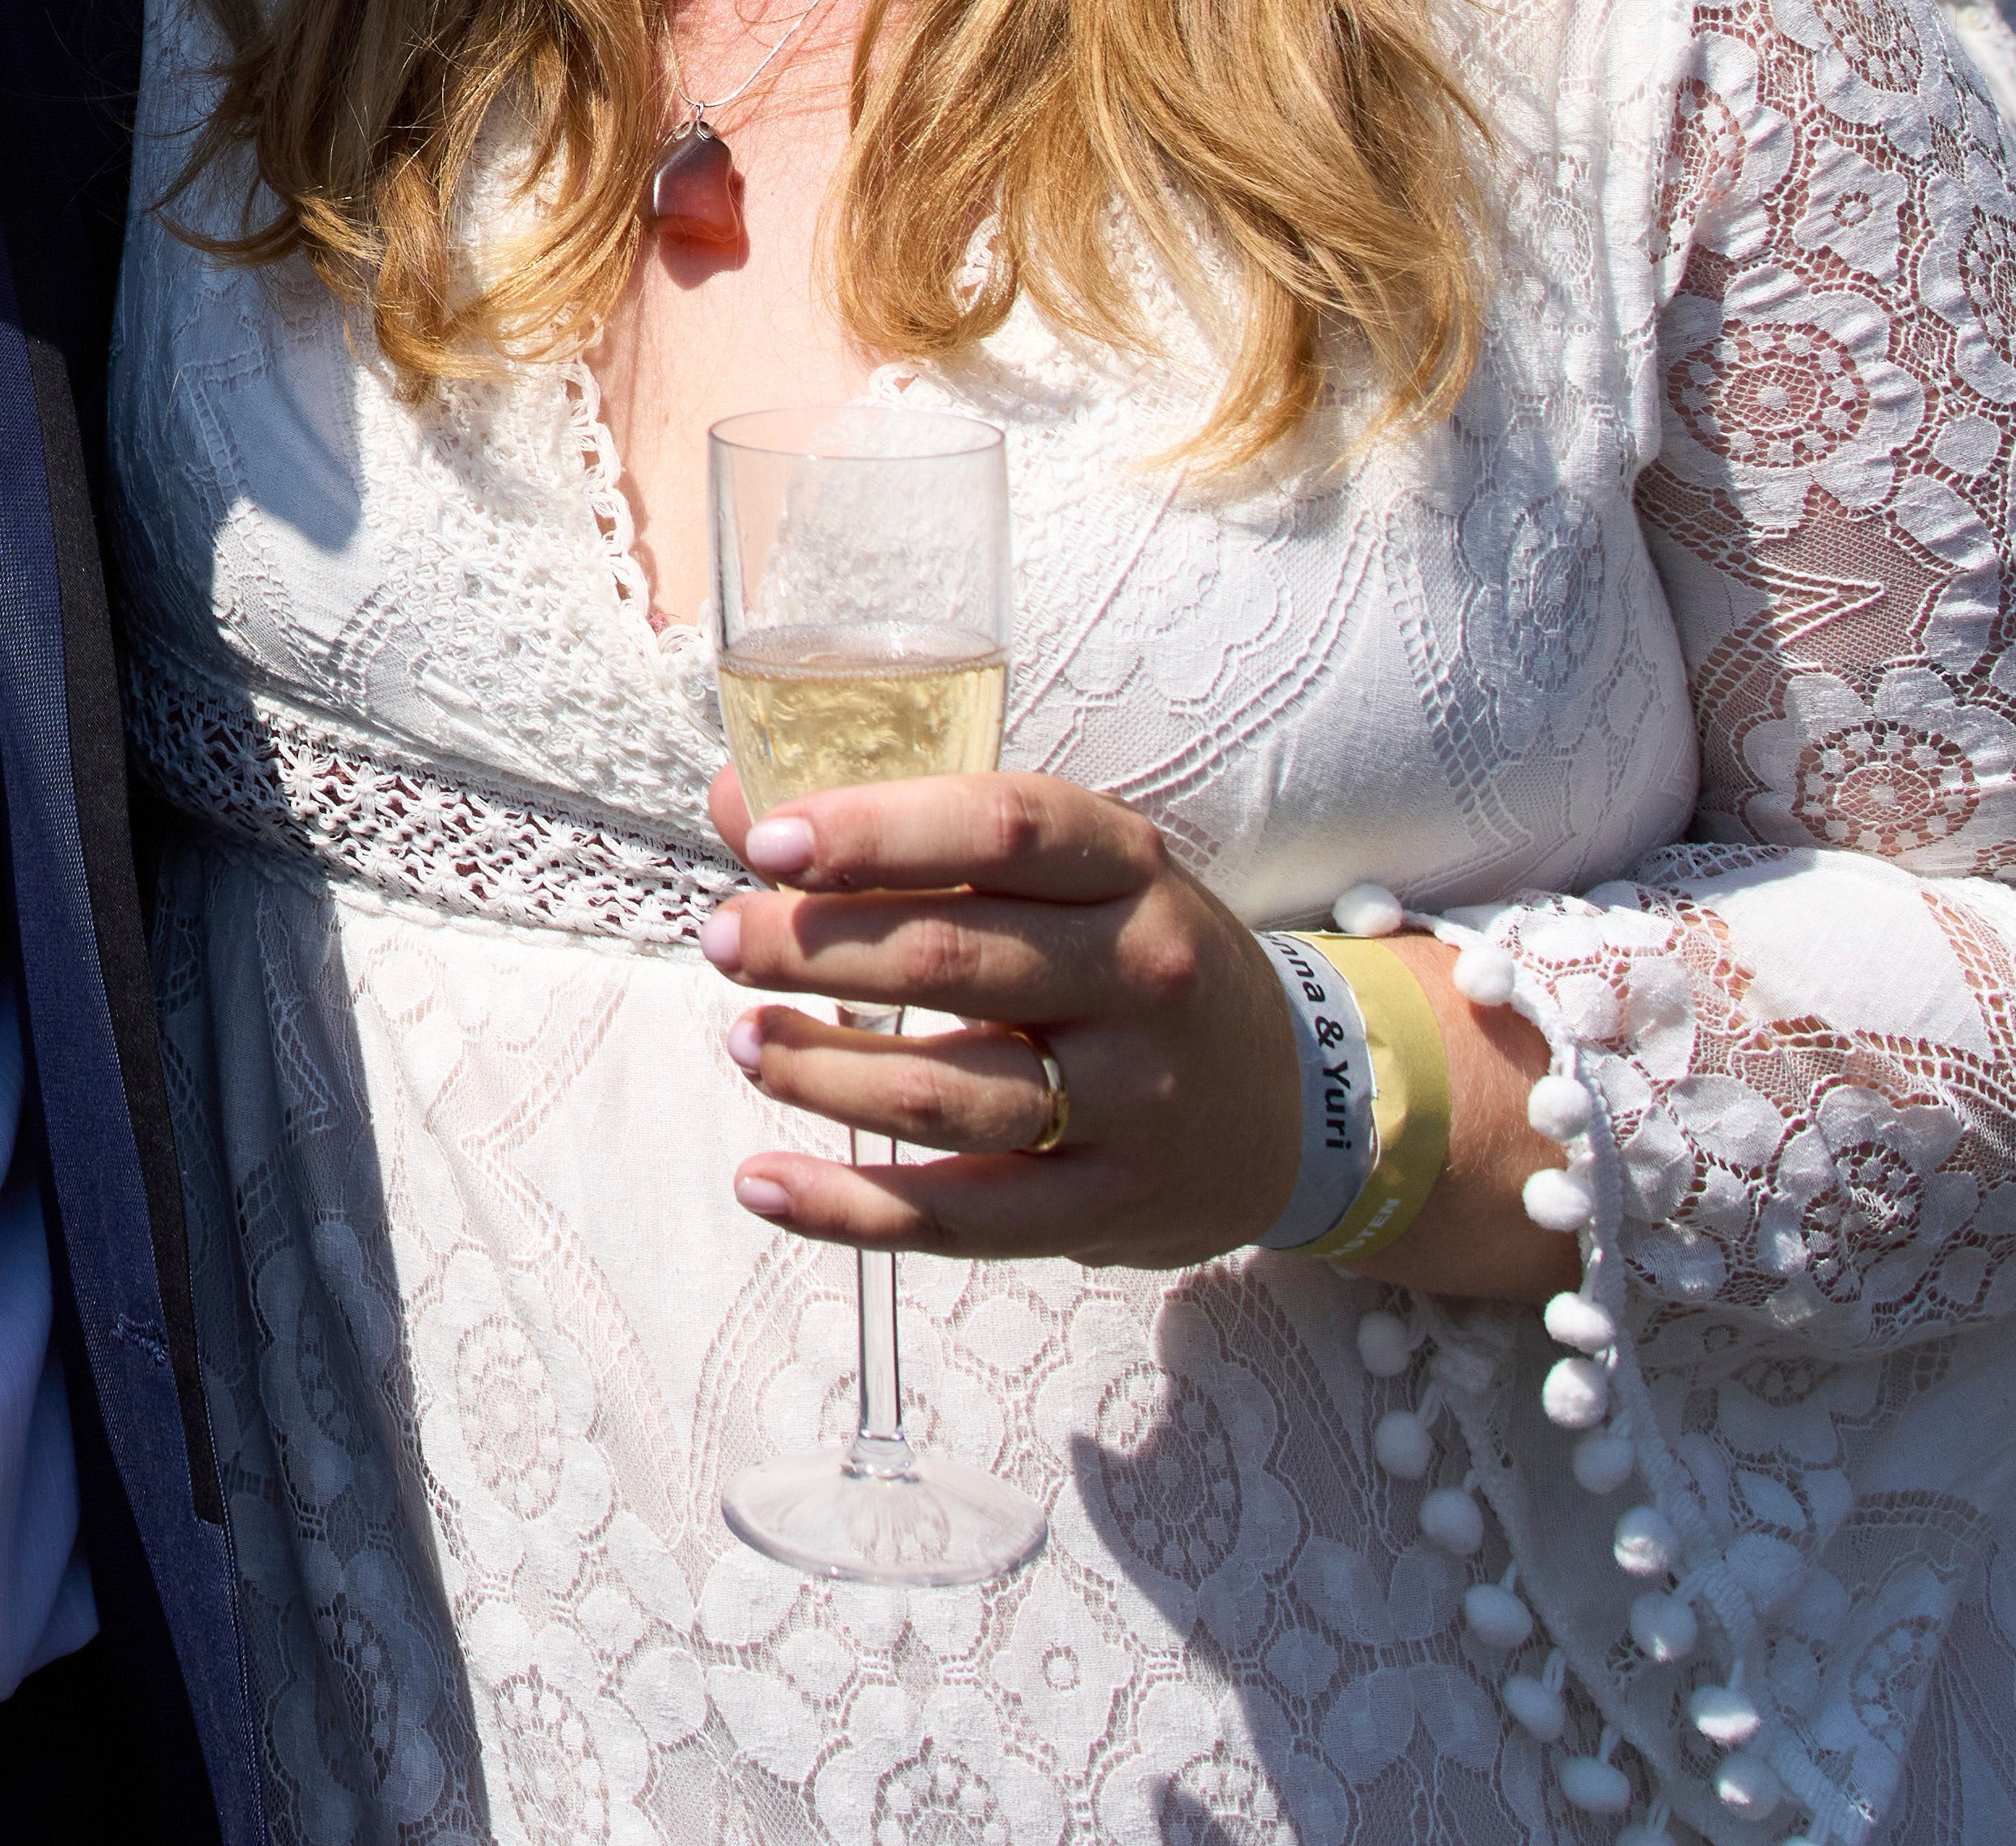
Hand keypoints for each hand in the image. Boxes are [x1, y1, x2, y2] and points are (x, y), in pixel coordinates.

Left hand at [692, 764, 1311, 1273]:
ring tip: (745, 1042)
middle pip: (954, 960)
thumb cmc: (1133, 959)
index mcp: (1129, 869)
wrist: (1294, 1102)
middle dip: (812, 949)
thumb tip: (734, 799)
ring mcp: (1130, 1103)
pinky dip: (847, 1209)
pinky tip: (760, 1182)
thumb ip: (908, 835)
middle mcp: (1140, 978)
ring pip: (946, 1094)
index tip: (768, 840)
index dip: (878, 830)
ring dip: (822, 1072)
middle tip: (721, 939)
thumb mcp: (1065, 873)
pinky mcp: (1106, 1207)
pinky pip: (960, 1216)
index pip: (1004, 829)